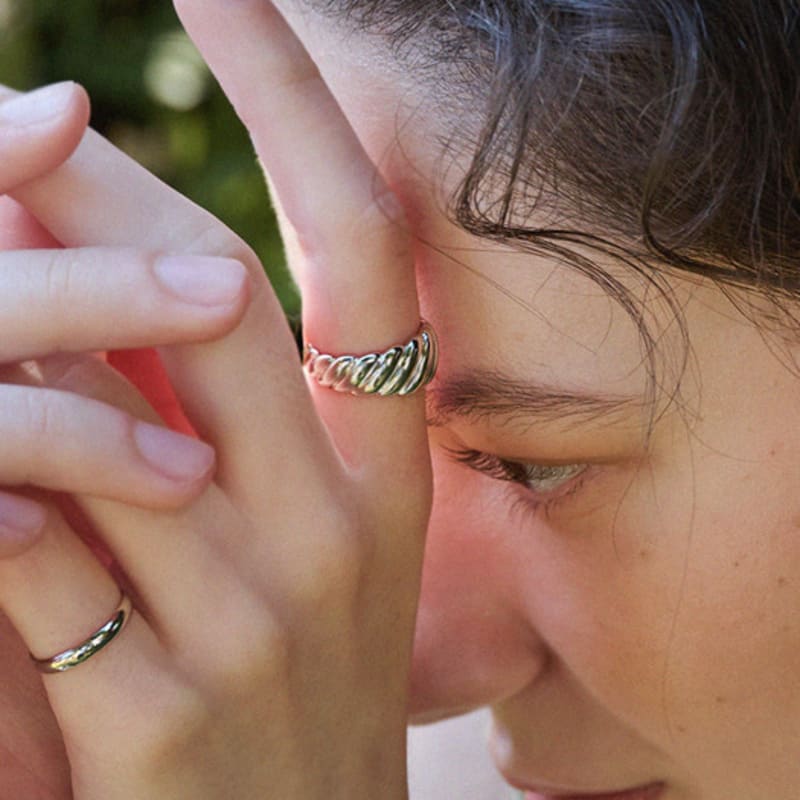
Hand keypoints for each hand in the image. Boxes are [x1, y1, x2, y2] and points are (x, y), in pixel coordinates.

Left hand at [0, 3, 431, 797]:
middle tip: (17, 125)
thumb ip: (252, 408)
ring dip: (7, 327)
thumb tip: (173, 262)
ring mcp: (247, 622)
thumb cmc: (304, 677)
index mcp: (387, 472)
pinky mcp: (150, 709)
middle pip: (207, 298)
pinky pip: (24, 552)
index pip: (365, 252)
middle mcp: (334, 528)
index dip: (306, 105)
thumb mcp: (316, 536)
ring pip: (90, 420)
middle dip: (94, 192)